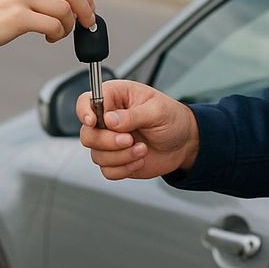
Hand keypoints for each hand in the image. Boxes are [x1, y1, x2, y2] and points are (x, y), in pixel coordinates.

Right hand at [77, 79, 199, 178]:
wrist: (184, 143)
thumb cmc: (172, 119)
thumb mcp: (158, 111)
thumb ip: (133, 115)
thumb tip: (110, 119)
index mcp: (116, 97)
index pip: (86, 101)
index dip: (84, 111)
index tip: (93, 121)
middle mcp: (108, 119)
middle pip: (87, 133)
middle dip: (108, 141)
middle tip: (129, 139)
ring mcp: (110, 141)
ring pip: (96, 155)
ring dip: (121, 156)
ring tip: (142, 149)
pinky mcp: (115, 160)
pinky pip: (107, 170)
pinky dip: (124, 169)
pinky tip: (139, 160)